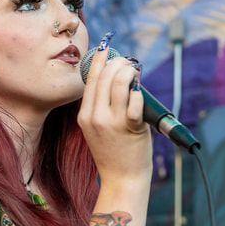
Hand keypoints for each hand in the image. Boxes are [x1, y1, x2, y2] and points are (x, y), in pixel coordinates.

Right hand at [77, 47, 151, 183]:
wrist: (121, 179)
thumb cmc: (113, 152)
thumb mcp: (96, 128)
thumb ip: (100, 107)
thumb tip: (114, 79)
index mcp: (84, 115)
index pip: (91, 79)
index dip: (99, 60)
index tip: (105, 47)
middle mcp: (95, 116)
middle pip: (105, 77)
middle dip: (118, 63)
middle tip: (128, 62)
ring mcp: (112, 122)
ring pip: (120, 83)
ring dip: (130, 72)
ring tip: (136, 71)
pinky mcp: (130, 128)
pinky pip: (134, 101)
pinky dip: (138, 91)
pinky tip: (140, 88)